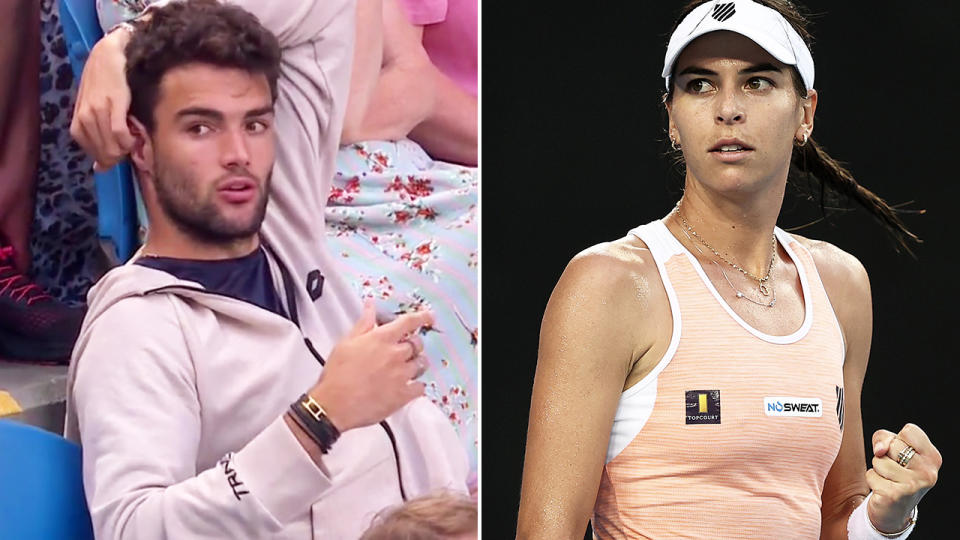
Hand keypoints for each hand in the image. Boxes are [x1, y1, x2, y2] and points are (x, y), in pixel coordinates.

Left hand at [69, 27, 135, 171]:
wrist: (109, 54)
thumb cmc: (105, 81)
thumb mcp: (95, 109)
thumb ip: (96, 135)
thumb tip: (99, 169)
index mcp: (79, 120)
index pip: (91, 151)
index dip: (108, 160)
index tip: (121, 157)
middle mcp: (85, 117)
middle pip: (103, 153)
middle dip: (119, 157)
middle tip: (131, 149)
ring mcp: (97, 111)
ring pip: (112, 146)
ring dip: (126, 150)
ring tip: (134, 142)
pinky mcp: (113, 104)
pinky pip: (119, 133)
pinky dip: (128, 140)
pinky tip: (134, 138)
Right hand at [309, 301, 432, 431]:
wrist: (334, 404)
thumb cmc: (337, 373)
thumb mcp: (347, 342)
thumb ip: (364, 323)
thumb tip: (371, 305)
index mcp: (381, 339)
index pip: (408, 322)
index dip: (422, 317)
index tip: (429, 317)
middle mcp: (395, 354)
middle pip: (417, 344)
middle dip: (414, 345)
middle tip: (406, 350)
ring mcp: (401, 375)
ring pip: (421, 364)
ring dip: (417, 364)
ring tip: (407, 368)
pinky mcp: (403, 395)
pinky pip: (421, 387)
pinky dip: (417, 386)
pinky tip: (409, 387)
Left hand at [865, 423, 941, 532]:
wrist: (894, 510)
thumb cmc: (895, 474)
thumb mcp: (894, 450)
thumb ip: (884, 438)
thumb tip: (879, 450)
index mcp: (933, 457)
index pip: (910, 430)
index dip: (897, 439)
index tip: (901, 454)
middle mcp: (928, 472)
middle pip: (892, 444)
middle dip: (886, 454)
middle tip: (895, 470)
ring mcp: (913, 484)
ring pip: (879, 459)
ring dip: (878, 468)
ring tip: (889, 479)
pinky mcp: (895, 495)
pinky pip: (871, 474)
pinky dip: (872, 480)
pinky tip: (883, 489)